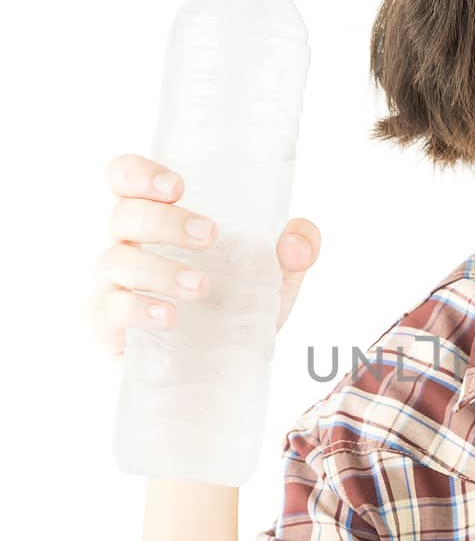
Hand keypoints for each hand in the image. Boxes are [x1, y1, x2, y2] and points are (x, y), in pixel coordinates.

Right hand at [87, 152, 320, 357]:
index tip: (177, 186)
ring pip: (116, 261)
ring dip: (159, 270)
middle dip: (165, 221)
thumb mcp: (275, 275)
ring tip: (201, 286)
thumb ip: (296, 250)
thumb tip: (299, 240)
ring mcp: (114, 284)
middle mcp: (128, 244)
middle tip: (209, 235)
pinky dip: (139, 309)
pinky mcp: (109, 324)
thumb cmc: (235, 304)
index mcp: (157, 218)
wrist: (222, 367)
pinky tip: (170, 316)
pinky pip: (110, 309)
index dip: (139, 173)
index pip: (125, 178)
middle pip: (124, 215)